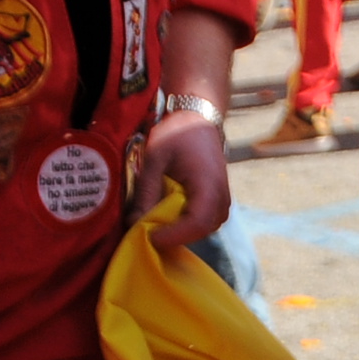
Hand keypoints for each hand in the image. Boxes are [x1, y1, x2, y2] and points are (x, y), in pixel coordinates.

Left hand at [131, 110, 231, 252]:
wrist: (198, 122)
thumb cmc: (177, 136)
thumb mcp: (154, 159)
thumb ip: (146, 192)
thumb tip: (134, 223)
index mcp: (209, 185)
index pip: (196, 222)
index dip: (174, 235)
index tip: (151, 238)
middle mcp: (222, 198)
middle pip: (200, 231)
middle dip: (174, 235)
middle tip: (149, 232)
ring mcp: (224, 202)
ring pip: (203, 230)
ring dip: (181, 231)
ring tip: (158, 224)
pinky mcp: (219, 203)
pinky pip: (204, 223)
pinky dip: (187, 225)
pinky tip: (170, 216)